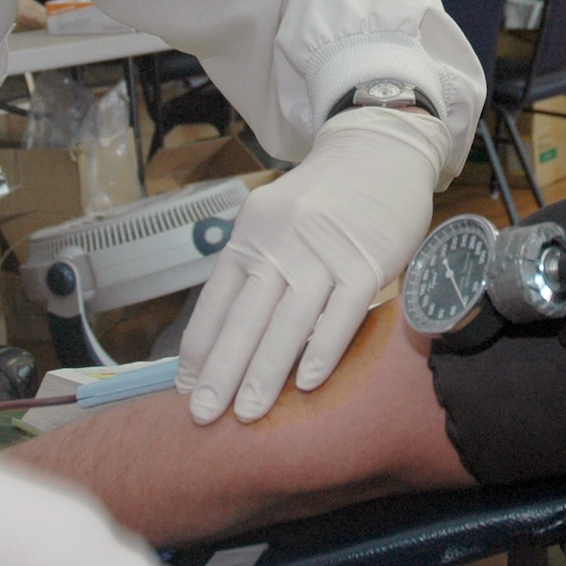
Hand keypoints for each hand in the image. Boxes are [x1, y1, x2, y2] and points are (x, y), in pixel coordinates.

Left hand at [176, 106, 449, 421]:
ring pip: (289, 321)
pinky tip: (307, 384)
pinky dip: (323, 350)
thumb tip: (227, 337)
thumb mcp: (275, 221)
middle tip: (203, 416)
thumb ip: (256, 269)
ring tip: (249, 414)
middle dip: (222, 372)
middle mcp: (280, 241)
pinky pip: (342, 313)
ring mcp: (324, 250)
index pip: (216, 300)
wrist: (380, 149)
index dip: (200, 348)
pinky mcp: (367, 260)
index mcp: (250, 233)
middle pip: (246, 317)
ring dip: (266, 373)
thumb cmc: (324, 197)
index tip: (185, 389)